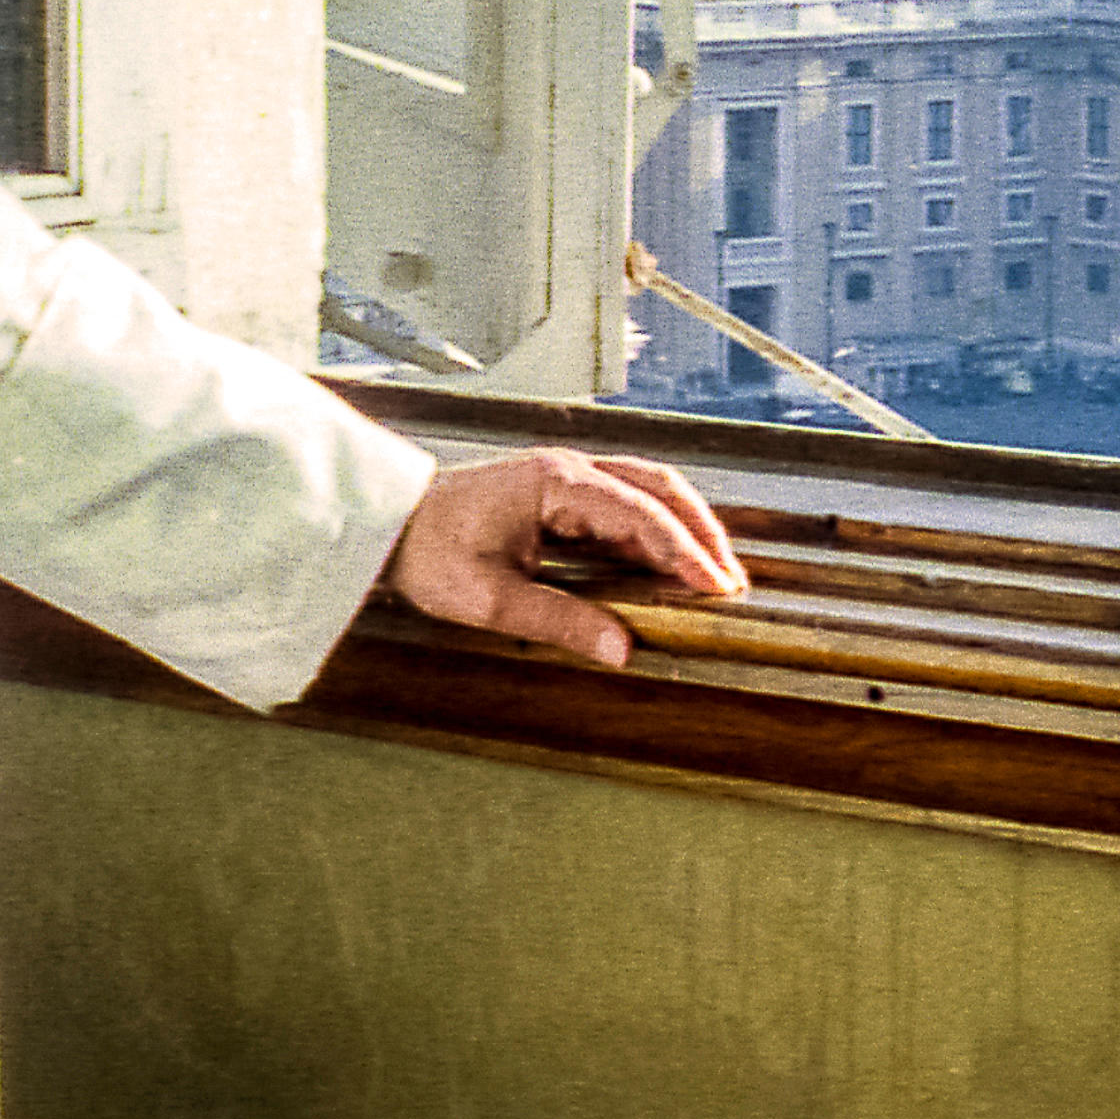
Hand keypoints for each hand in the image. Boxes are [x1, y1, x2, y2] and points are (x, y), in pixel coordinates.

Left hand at [385, 449, 747, 666]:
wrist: (389, 523)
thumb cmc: (427, 551)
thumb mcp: (488, 598)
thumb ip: (558, 621)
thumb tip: (621, 648)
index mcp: (555, 483)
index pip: (640, 513)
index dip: (684, 551)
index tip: (716, 586)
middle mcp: (569, 470)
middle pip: (658, 488)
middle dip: (701, 533)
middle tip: (731, 582)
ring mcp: (567, 476)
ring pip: (647, 489)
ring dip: (685, 526)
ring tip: (713, 573)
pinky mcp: (561, 492)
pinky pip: (625, 502)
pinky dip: (658, 528)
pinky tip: (671, 562)